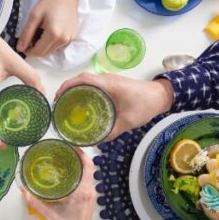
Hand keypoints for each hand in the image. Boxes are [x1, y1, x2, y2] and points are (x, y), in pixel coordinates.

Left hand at [16, 0, 85, 57]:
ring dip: (43, 47)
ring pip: (51, 51)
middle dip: (35, 49)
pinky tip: (47, 32)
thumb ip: (26, 33)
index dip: (28, 51)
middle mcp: (63, 40)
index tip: (22, 45)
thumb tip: (20, 48)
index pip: (38, 52)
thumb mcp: (34, 16)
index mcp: (53, 35)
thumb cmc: (50, 2)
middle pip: (44, 53)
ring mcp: (69, 40)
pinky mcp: (71, 37)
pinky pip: (58, 46)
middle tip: (29, 38)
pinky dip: (50, 43)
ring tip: (39, 33)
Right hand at [19, 149, 95, 219]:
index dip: (82, 153)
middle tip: (63, 148)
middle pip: (88, 168)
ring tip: (63, 158)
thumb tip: (22, 188)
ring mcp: (90, 197)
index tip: (71, 144)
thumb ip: (35, 201)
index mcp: (83, 193)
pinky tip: (66, 174)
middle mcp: (90, 192)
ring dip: (78, 165)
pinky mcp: (88, 201)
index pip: (88, 166)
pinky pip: (85, 182)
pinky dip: (78, 175)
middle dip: (77, 156)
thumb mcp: (48, 215)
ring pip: (87, 175)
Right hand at [57, 72, 173, 140]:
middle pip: (81, 79)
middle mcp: (107, 79)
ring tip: (67, 104)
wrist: (161, 96)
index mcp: (108, 84)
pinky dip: (85, 91)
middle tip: (59, 104)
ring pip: (88, 81)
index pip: (82, 79)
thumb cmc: (145, 105)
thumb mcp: (127, 121)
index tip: (57, 97)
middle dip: (67, 89)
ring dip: (76, 89)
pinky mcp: (114, 84)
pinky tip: (83, 103)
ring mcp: (110, 80)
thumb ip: (111, 132)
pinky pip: (95, 84)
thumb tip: (96, 141)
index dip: (67, 86)